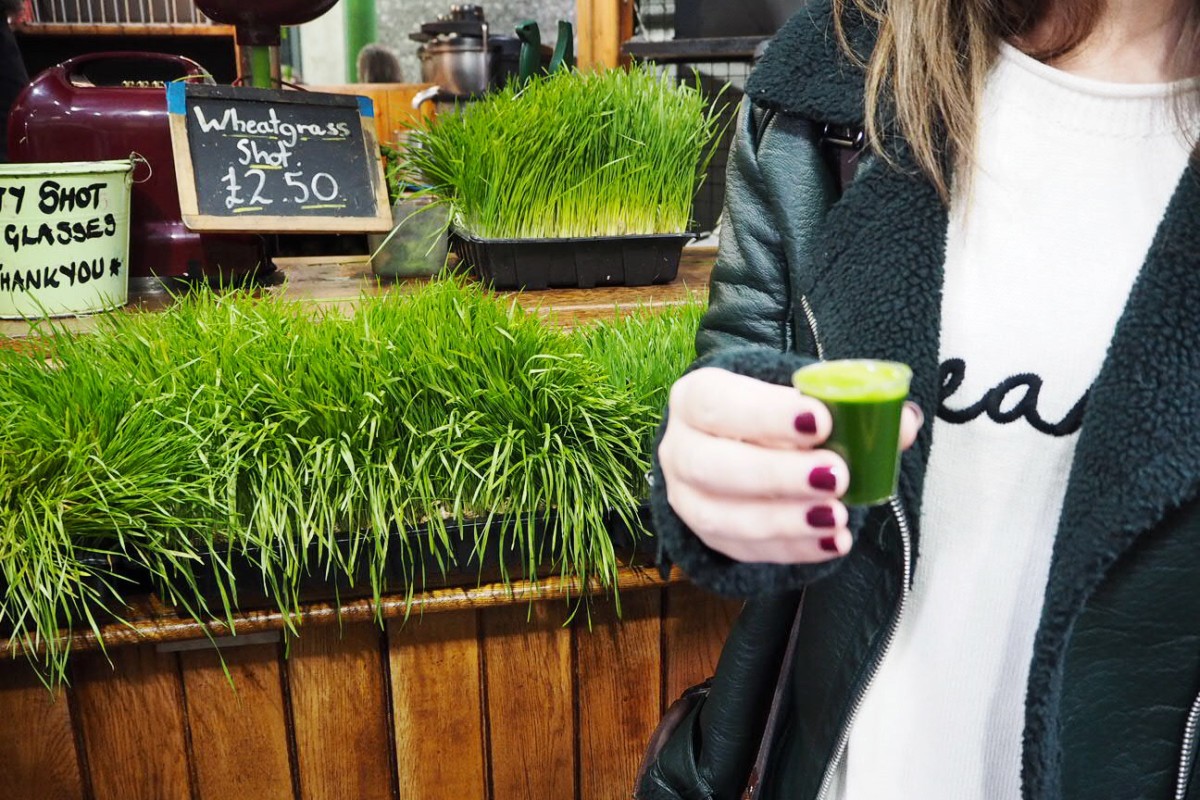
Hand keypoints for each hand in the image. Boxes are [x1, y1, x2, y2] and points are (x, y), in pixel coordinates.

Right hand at [658, 367, 922, 563]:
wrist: (738, 444)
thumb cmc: (773, 416)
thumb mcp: (802, 398)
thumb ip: (848, 407)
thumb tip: (901, 420)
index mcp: (696, 397)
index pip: (717, 403)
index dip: (765, 415)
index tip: (821, 421)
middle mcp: (679, 448)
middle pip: (712, 466)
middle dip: (776, 474)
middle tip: (836, 476)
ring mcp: (687, 498)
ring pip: (721, 518)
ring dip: (783, 521)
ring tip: (837, 518)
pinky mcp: (707, 537)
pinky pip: (743, 552)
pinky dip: (791, 549)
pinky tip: (832, 543)